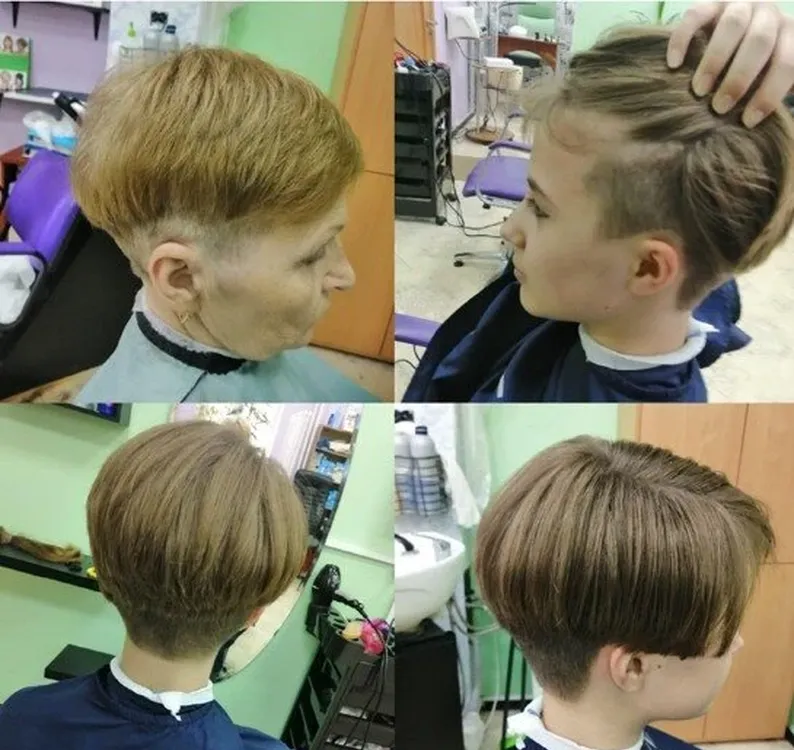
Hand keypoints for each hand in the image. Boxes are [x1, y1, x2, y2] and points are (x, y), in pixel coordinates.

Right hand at [667, 2, 793, 127]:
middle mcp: (767, 14)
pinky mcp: (709, 2)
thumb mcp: (771, 72)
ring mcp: (738, 4)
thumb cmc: (754, 64)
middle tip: (719, 108)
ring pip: (732, 25)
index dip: (769, 93)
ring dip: (715, 61)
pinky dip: (682, 40)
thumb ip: (775, 86)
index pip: (787, 62)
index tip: (747, 121)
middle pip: (759, 42)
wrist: (735, 30)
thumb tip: (772, 122)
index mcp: (788, 33)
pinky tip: (674, 65)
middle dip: (739, 78)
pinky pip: (695, 15)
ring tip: (698, 91)